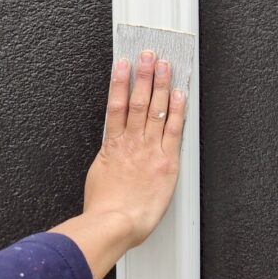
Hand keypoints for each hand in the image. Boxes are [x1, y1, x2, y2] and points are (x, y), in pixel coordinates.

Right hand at [50, 51, 186, 278]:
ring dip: (160, 84)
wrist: (114, 224)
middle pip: (137, 100)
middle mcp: (132, 142)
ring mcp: (149, 148)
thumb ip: (108, 158)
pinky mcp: (166, 160)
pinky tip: (179, 93)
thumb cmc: (104, 208)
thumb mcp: (98, 176)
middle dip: (143, 75)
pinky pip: (173, 129)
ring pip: (155, 109)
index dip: (119, 81)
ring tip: (163, 64)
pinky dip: (177, 110)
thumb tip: (110, 150)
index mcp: (113, 145)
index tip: (122, 64)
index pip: (116, 105)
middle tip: (147, 55)